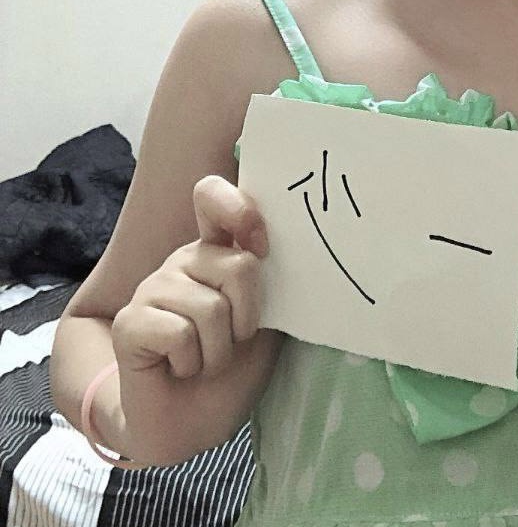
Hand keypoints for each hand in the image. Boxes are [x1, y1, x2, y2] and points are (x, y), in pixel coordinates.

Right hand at [112, 176, 267, 380]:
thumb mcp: (266, 324)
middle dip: (246, 320)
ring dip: (218, 350)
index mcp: (216, 253)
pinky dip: (189, 363)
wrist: (191, 427)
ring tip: (203, 361)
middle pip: (237, 266)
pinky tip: (177, 370)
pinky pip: (179, 333)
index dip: (238, 209)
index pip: (214, 198)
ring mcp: (153, 288)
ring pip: (210, 307)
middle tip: (230, 343)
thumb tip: (278, 246)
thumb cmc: (230, 372)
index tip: (262, 243)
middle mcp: (183, 261)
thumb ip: (272, 283)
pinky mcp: (129, 322)